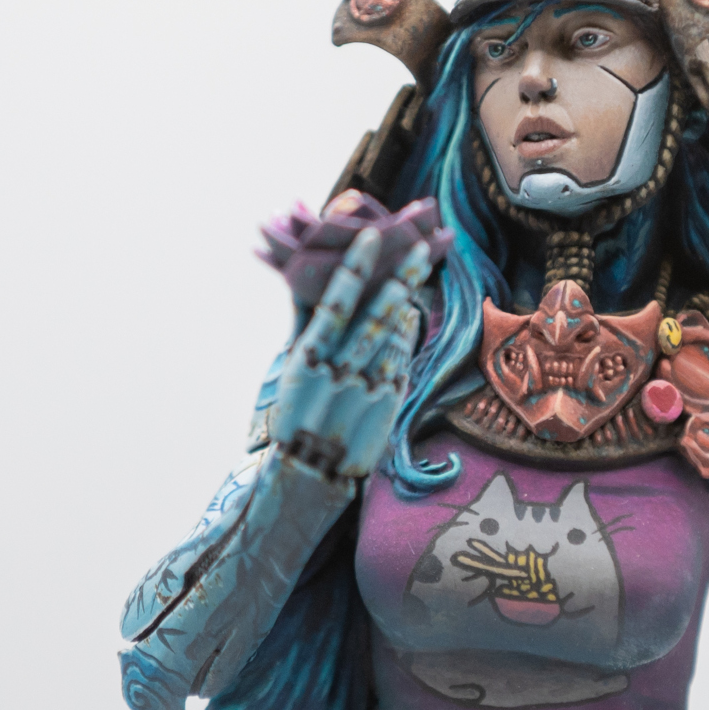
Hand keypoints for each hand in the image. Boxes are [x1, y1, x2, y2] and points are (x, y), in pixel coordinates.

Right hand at [268, 228, 430, 481]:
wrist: (308, 473)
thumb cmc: (292, 412)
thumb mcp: (288, 367)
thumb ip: (301, 322)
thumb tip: (296, 277)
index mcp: (309, 359)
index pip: (336, 303)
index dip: (354, 269)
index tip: (369, 236)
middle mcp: (340, 371)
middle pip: (376, 314)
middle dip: (400, 276)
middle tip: (420, 243)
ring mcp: (368, 388)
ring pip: (394, 335)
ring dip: (408, 298)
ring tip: (421, 264)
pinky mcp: (387, 404)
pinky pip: (401, 359)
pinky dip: (406, 334)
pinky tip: (410, 311)